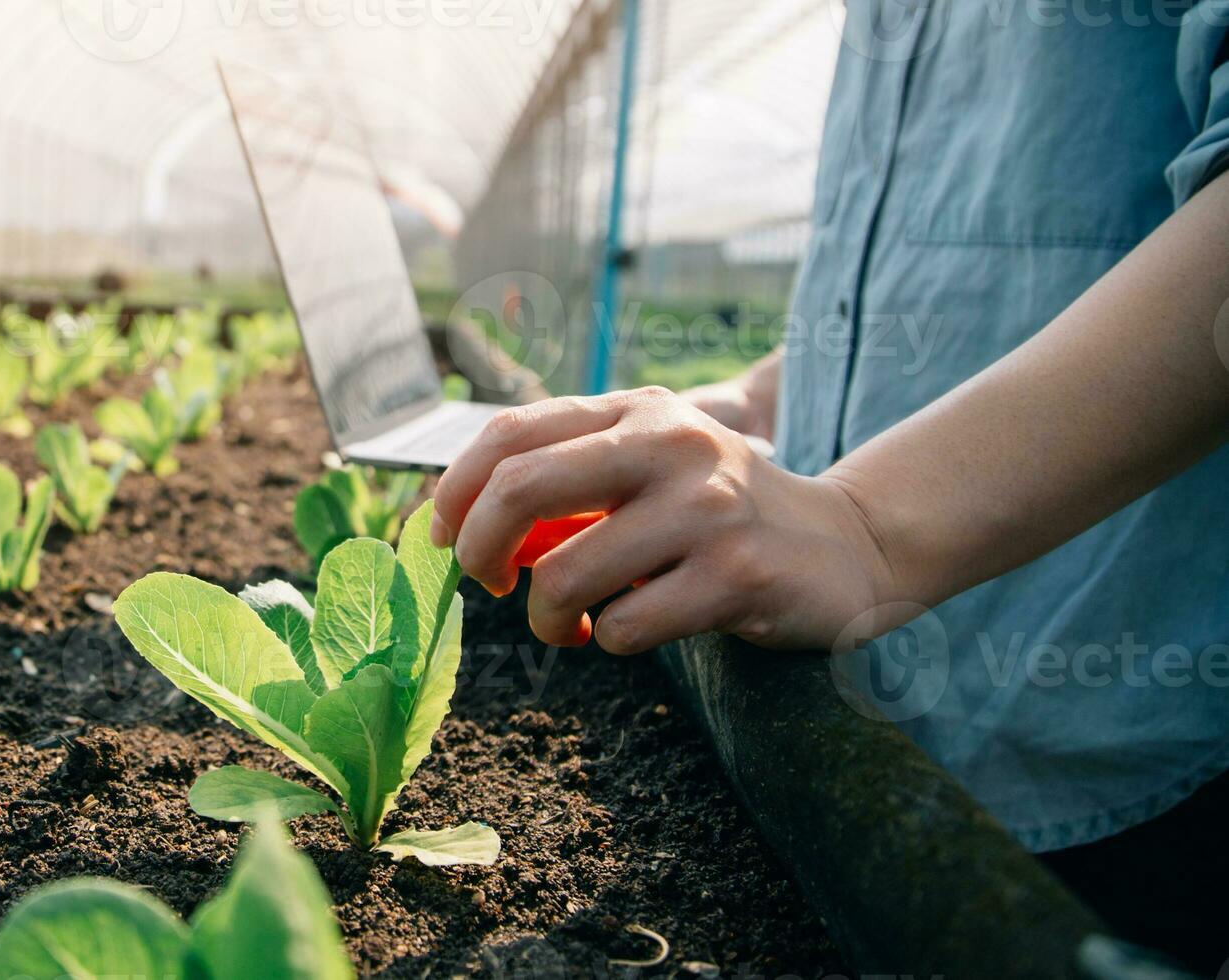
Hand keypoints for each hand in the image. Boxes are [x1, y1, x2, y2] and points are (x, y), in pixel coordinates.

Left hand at [427, 387, 901, 653]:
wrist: (848, 546)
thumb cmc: (718, 517)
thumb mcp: (648, 471)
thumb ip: (567, 479)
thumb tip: (458, 523)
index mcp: (638, 411)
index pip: (509, 432)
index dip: (454, 490)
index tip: (441, 536)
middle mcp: (671, 445)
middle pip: (520, 489)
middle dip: (479, 551)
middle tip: (489, 584)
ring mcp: (707, 509)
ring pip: (565, 573)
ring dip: (546, 618)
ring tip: (568, 625)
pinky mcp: (739, 573)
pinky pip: (624, 624)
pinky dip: (609, 639)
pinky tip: (638, 627)